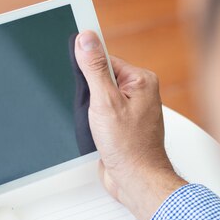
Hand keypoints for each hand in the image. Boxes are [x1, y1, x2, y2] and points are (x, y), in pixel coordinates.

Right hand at [74, 31, 186, 219]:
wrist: (136, 180)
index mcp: (141, 80)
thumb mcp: (105, 102)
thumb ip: (94, 69)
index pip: (106, 59)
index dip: (88, 70)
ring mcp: (132, 110)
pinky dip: (92, 121)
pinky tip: (95, 132)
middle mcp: (139, 93)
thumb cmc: (129, 147)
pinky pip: (101, 114)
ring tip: (96, 125)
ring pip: (98, 98)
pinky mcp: (123, 125)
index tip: (78, 77)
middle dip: (88, 94)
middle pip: (100, 78)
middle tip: (92, 110)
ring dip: (89, 110)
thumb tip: (87, 39)